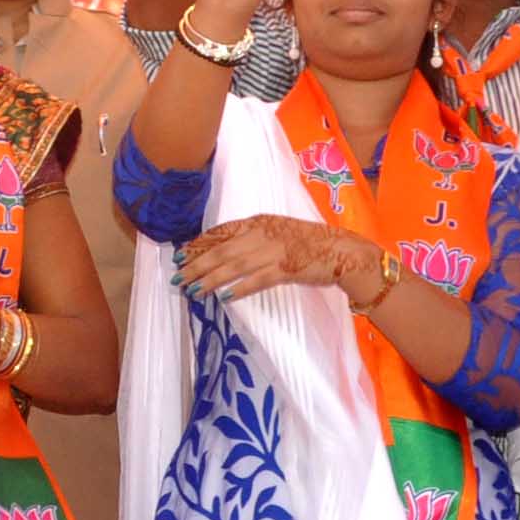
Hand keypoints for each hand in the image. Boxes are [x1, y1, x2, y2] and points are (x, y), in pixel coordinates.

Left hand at [175, 215, 373, 303]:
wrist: (341, 250)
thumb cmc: (309, 242)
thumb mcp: (277, 231)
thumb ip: (252, 237)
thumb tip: (224, 252)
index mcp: (259, 221)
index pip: (220, 232)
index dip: (198, 244)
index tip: (179, 255)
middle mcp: (262, 233)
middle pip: (222, 250)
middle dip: (196, 264)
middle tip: (178, 277)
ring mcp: (274, 250)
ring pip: (233, 266)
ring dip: (210, 279)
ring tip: (193, 291)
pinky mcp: (286, 269)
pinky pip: (256, 280)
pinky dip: (238, 289)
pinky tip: (223, 298)